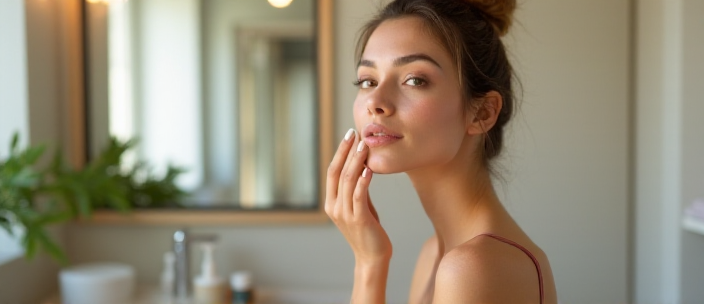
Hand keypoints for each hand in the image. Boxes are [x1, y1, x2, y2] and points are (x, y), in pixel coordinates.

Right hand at [325, 129, 391, 262]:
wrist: (372, 258)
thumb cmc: (368, 232)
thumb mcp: (360, 207)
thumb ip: (357, 190)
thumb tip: (362, 168)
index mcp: (331, 203)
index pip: (332, 171)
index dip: (340, 152)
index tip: (349, 135)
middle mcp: (334, 207)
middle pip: (337, 172)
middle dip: (346, 151)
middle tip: (355, 133)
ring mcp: (345, 214)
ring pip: (348, 181)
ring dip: (356, 161)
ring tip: (365, 146)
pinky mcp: (359, 219)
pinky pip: (359, 196)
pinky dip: (363, 181)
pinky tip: (369, 169)